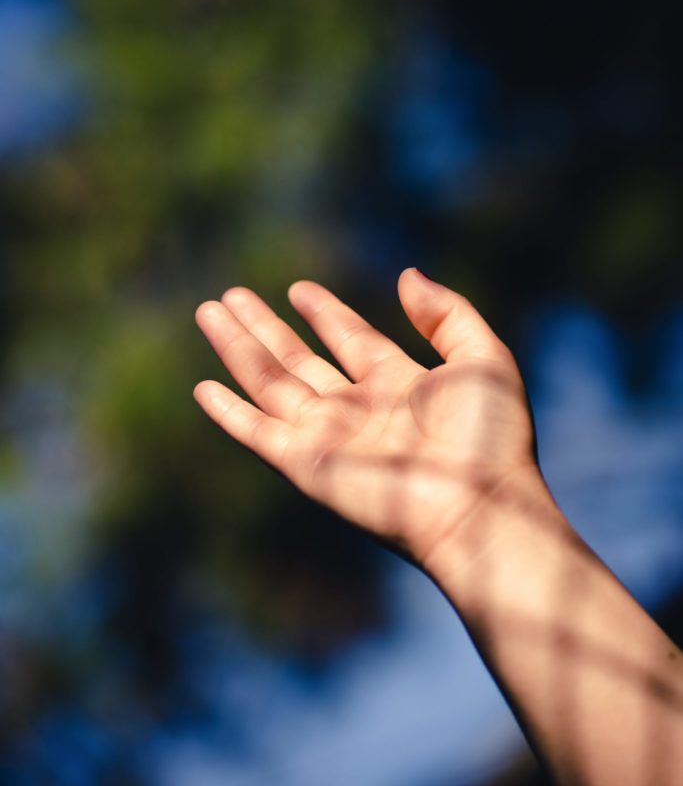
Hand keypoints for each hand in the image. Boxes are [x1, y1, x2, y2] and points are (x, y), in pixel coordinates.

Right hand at [194, 268, 537, 571]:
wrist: (478, 510)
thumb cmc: (490, 440)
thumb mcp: (484, 359)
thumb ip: (447, 314)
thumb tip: (406, 275)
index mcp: (399, 384)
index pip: (350, 338)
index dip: (325, 313)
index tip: (299, 289)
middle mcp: (357, 410)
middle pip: (298, 359)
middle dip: (264, 326)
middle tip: (231, 295)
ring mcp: (328, 438)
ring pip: (270, 384)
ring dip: (237, 349)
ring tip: (209, 312)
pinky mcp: (306, 465)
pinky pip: (258, 432)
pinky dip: (229, 413)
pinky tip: (204, 388)